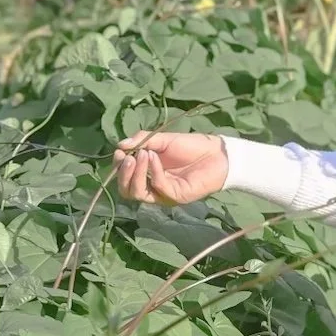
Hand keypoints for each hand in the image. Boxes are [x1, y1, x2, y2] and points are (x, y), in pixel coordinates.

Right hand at [114, 129, 228, 205]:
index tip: (119, 151)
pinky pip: (157, 186)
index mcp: (147, 174)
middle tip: (127, 156)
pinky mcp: (176, 196)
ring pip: (138, 193)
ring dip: (135, 173)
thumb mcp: (163, 139)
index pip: (124, 178)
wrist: (217, 153)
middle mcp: (153, 187)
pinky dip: (153, 171)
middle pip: (127, 190)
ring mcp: (164, 194)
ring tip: (141, 154)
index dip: (118, 167)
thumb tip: (119, 145)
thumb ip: (142, 140)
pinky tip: (155, 157)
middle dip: (123, 173)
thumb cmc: (191, 146)